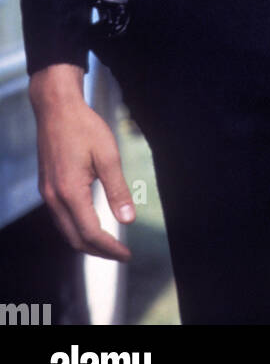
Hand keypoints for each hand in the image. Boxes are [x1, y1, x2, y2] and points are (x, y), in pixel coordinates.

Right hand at [29, 65, 133, 261]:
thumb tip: (128, 219)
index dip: (110, 248)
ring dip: (87, 242)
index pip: (90, 233)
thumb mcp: (108, 155)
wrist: (56, 108)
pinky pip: (60, 219)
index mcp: (70, 192)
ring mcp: (48, 194)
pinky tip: (91, 225)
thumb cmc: (83, 127)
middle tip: (121, 255)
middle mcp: (54, 198)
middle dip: (99, 252)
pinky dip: (77, 229)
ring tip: (109, 245)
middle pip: (75, 239)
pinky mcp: (47, 188)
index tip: (127, 254)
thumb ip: (118, 189)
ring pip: (66, 231)